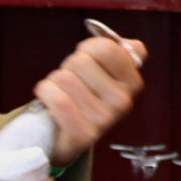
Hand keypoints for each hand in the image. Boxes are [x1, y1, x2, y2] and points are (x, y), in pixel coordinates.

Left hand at [34, 34, 146, 165]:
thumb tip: (133, 45)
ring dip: (54, 82)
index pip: (107, 49)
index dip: (88, 48)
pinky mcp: (84, 135)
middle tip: (71, 82)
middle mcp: (123, 102)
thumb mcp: (104, 71)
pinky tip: (51, 103)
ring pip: (65, 78)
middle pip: (80, 61)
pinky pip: (58, 100)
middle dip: (68, 67)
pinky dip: (47, 94)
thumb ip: (119, 53)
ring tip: (62, 94)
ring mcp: (104, 120)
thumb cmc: (83, 95)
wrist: (64, 134)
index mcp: (132, 82)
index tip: (86, 59)